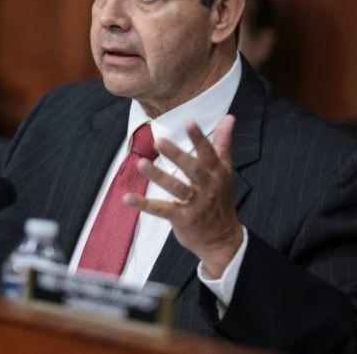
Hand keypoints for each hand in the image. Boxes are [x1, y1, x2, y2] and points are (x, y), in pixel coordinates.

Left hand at [124, 114, 242, 277]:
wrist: (223, 239)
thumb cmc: (220, 199)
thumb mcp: (225, 171)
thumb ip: (224, 144)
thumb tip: (228, 117)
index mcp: (217, 173)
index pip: (209, 153)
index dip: (200, 139)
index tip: (190, 123)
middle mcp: (208, 187)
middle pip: (193, 169)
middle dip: (177, 155)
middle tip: (160, 141)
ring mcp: (195, 204)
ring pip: (177, 188)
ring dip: (159, 176)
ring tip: (141, 164)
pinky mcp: (183, 220)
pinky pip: (162, 210)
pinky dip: (144, 204)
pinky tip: (128, 198)